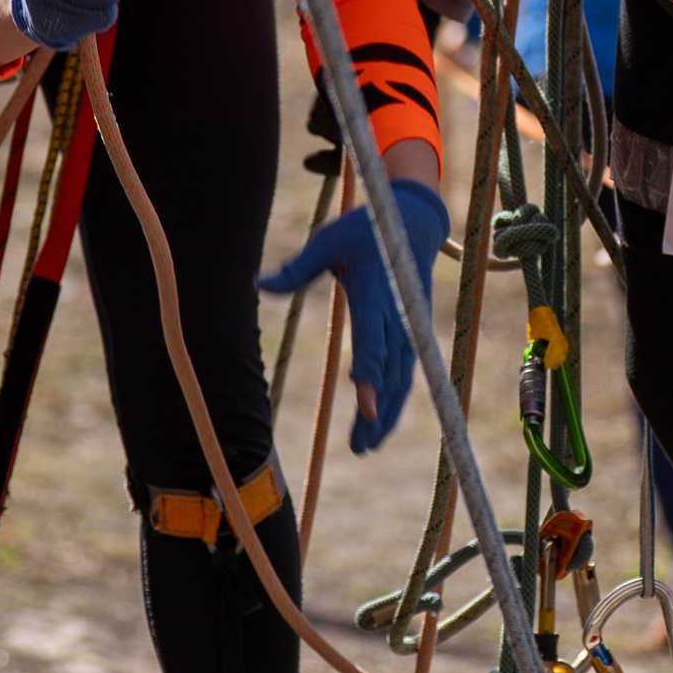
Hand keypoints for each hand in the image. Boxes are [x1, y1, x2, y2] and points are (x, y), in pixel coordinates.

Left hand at [260, 175, 447, 456]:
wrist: (415, 224)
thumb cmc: (364, 232)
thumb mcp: (328, 241)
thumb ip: (296, 268)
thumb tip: (256, 283)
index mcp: (376, 293)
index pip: (373, 340)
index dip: (370, 374)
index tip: (363, 404)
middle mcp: (399, 315)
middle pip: (390, 372)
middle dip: (377, 411)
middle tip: (360, 447)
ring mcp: (412, 327)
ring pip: (403, 380)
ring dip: (386, 414)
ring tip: (364, 447)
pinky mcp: (415, 334)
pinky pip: (407, 374)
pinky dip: (395, 401)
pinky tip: (378, 426)